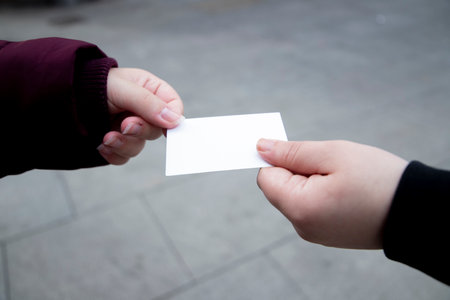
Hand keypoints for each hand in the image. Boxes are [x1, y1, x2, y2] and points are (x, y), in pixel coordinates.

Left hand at [97, 68, 183, 163]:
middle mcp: (143, 111)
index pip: (173, 106)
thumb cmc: (95, 83)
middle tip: (125, 125)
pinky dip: (114, 154)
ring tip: (107, 137)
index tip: (168, 127)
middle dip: (141, 130)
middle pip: (157, 130)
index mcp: (150, 91)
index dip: (173, 118)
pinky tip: (102, 145)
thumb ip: (149, 103)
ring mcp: (130, 129)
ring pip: (139, 146)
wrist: (64, 96)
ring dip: (124, 144)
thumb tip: (174, 120)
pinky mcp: (117, 143)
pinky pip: (124, 157)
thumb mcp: (124, 88)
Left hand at [256, 139, 407, 248]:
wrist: (418, 213)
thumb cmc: (378, 179)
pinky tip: (346, 191)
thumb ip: (292, 152)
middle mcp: (302, 226)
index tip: (299, 150)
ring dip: (311, 181)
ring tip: (342, 179)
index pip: (266, 177)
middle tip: (329, 164)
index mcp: (300, 208)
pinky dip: (321, 194)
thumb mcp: (333, 154)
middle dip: (297, 170)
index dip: (278, 159)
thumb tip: (261, 147)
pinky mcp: (327, 235)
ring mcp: (315, 233)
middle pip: (280, 188)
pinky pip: (311, 208)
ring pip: (297, 197)